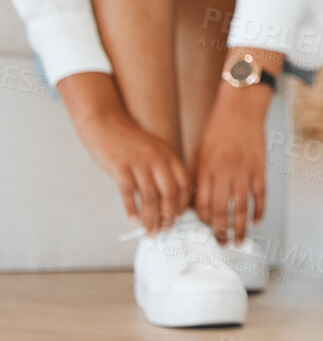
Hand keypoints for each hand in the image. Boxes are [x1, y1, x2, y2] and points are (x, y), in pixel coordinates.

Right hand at [60, 74, 189, 233]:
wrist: (105, 122)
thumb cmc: (129, 140)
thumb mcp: (154, 149)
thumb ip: (162, 167)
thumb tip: (167, 196)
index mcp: (169, 154)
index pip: (185, 183)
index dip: (183, 203)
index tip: (178, 217)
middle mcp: (158, 159)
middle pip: (171, 193)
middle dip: (169, 215)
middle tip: (165, 230)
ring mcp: (139, 163)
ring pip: (151, 197)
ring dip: (151, 218)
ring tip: (150, 232)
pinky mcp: (120, 168)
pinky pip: (129, 194)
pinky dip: (132, 210)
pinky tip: (132, 220)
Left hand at [194, 82, 269, 243]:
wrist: (241, 110)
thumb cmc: (218, 131)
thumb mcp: (200, 153)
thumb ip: (198, 178)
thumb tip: (196, 203)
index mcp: (206, 171)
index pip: (203, 206)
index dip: (203, 222)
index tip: (204, 231)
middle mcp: (225, 174)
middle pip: (222, 212)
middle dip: (221, 232)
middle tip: (221, 243)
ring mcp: (244, 172)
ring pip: (242, 208)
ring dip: (241, 228)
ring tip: (239, 240)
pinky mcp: (260, 169)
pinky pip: (260, 195)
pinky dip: (260, 210)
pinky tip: (258, 220)